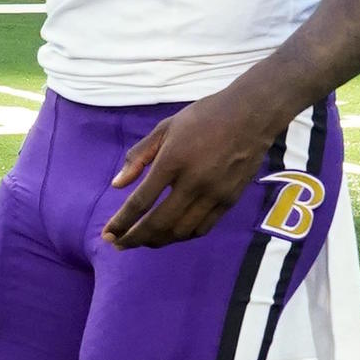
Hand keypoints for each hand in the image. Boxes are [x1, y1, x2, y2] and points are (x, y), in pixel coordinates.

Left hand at [104, 84, 286, 250]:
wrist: (251, 115)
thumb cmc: (204, 117)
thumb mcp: (165, 128)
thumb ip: (139, 156)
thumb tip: (117, 185)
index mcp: (173, 161)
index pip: (141, 202)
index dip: (122, 222)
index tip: (108, 234)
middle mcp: (193, 182)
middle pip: (159, 223)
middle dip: (134, 239)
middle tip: (118, 244)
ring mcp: (214, 194)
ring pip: (181, 231)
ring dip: (157, 241)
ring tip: (141, 241)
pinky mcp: (230, 200)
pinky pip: (202, 228)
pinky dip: (182, 236)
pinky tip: (170, 234)